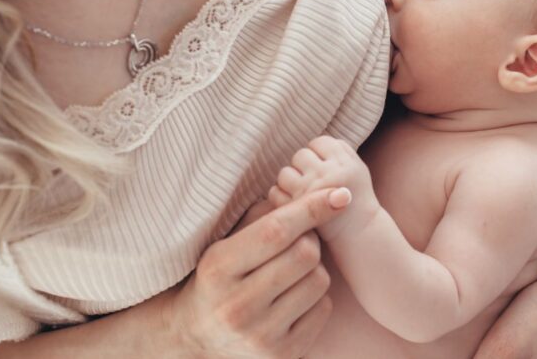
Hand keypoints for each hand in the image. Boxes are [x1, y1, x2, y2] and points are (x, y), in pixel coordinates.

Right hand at [160, 187, 353, 358]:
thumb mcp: (225, 243)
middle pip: (305, 254)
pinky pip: (324, 309)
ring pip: (319, 280)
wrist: (196, 337)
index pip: (276, 232)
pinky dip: (316, 297)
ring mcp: (260, 336)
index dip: (312, 208)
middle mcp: (237, 306)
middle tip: (298, 240)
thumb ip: (262, 216)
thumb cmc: (219, 278)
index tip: (340, 194)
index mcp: (219, 269)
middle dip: (309, 239)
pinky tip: (294, 297)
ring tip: (292, 272)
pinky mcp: (282, 355)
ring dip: (314, 269)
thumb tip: (310, 192)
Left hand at [275, 136, 379, 241]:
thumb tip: (313, 143)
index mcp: (346, 162)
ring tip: (302, 193)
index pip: (320, 142)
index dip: (318, 153)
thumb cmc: (355, 200)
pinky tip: (293, 204)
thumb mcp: (358, 169)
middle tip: (312, 182)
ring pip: (285, 172)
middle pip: (300, 155)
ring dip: (289, 181)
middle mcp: (330, 174)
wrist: (359, 235)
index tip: (322, 167)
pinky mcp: (298, 209)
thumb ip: (339, 151)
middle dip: (303, 167)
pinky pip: (276, 192)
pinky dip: (280, 197)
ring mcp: (313, 191)